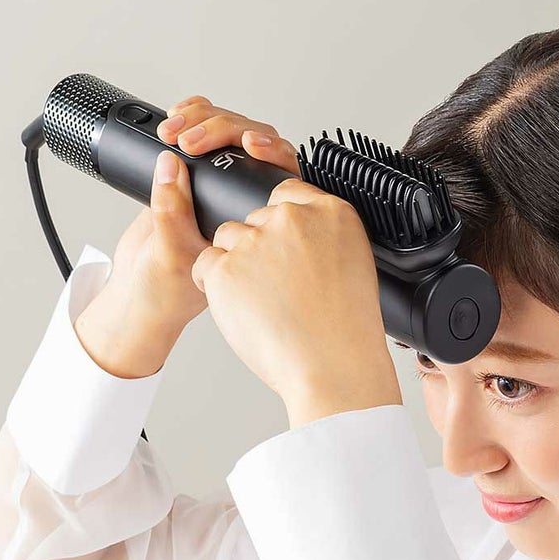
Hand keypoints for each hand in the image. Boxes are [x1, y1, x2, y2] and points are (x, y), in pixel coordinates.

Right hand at [99, 95, 300, 339]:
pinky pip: (201, 132)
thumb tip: (171, 165)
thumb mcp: (170, 253)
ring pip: (228, 131)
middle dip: (222, 129)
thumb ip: (171, 211)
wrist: (141, 292)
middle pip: (253, 140)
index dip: (269, 150)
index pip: (280, 174)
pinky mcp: (195, 172)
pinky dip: (189, 118)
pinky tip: (174, 120)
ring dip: (203, 120)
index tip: (248, 144)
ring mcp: (222, 184)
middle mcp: (245, 199)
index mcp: (258, 223)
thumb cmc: (168, 288)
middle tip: (190, 140)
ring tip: (172, 131)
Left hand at [189, 177, 401, 426]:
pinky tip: (242, 308)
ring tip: (262, 303)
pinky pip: (205, 265)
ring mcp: (255, 240)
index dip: (280, 227)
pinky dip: (214, 286)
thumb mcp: (353, 266)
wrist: (332, 364)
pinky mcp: (225, 267)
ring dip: (235, 265)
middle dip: (259, 249)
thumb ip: (324, 238)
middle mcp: (292, 219)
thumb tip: (301, 236)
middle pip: (255, 219)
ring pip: (227, 239)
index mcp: (331, 213)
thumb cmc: (345, 329)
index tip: (284, 247)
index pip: (288, 194)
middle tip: (277, 288)